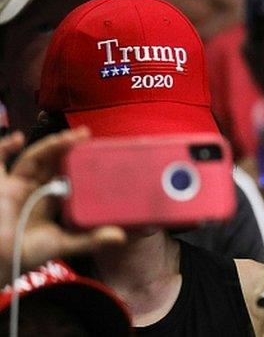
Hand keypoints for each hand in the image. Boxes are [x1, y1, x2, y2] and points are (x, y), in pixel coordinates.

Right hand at [0, 128, 125, 282]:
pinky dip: (4, 148)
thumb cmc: (26, 253)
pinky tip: (16, 138)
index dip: (79, 161)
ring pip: (34, 157)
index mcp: (51, 198)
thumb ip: (90, 240)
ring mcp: (16, 184)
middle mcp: (35, 188)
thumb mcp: (63, 244)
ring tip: (69, 137)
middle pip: (53, 160)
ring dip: (50, 145)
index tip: (97, 148)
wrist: (1, 259)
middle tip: (86, 134)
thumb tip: (121, 237)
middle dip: (67, 146)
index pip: (68, 173)